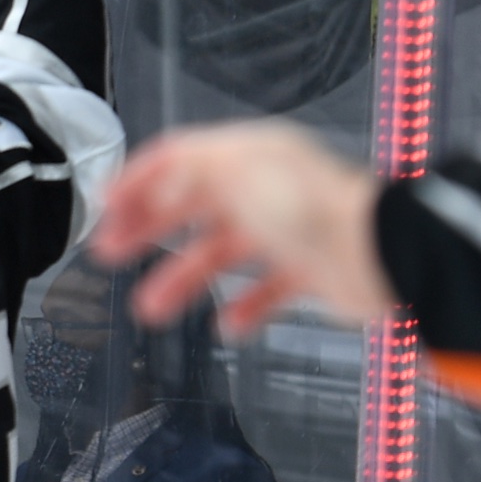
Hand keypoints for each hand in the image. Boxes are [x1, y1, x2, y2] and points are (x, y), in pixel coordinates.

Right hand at [91, 122, 399, 335]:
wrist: (374, 256)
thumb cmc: (314, 211)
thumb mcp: (237, 172)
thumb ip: (187, 172)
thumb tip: (154, 189)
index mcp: (249, 157)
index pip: (179, 160)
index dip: (137, 181)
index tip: (105, 206)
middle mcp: (265, 189)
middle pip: (192, 206)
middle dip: (146, 230)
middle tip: (109, 253)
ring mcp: (285, 231)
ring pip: (219, 254)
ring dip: (180, 280)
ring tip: (151, 309)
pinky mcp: (305, 271)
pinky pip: (262, 291)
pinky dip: (240, 308)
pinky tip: (226, 324)